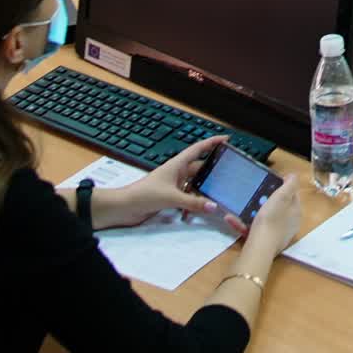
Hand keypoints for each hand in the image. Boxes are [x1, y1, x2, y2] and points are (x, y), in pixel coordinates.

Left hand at [107, 135, 243, 231]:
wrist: (125, 207)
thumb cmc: (144, 194)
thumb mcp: (172, 197)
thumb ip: (193, 202)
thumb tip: (213, 206)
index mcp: (177, 164)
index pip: (198, 149)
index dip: (212, 142)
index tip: (226, 139)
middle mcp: (177, 172)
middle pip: (200, 169)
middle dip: (212, 172)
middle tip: (228, 174)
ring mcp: (174, 185)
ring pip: (194, 185)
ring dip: (202, 192)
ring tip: (216, 197)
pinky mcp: (170, 197)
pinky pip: (187, 198)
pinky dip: (192, 204)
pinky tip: (194, 212)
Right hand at [243, 172, 301, 254]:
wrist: (260, 248)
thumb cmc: (272, 219)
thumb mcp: (283, 196)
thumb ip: (291, 184)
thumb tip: (293, 176)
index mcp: (295, 212)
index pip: (292, 195)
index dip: (283, 187)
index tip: (270, 182)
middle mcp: (289, 224)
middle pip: (278, 207)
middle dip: (265, 200)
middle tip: (254, 194)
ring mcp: (277, 235)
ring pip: (264, 219)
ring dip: (250, 211)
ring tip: (240, 206)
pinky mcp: (264, 243)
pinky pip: (253, 229)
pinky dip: (243, 224)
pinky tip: (230, 218)